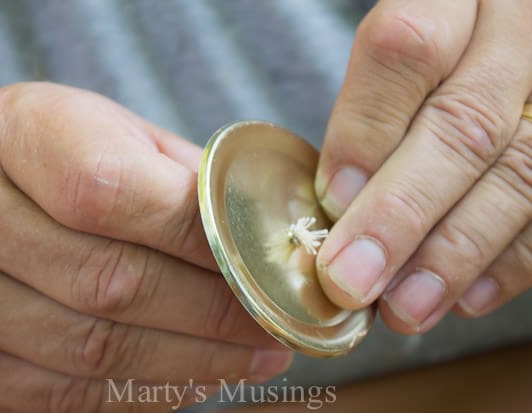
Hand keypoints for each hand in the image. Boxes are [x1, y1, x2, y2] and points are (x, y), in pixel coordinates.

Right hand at [0, 82, 291, 411]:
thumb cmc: (64, 157)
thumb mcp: (122, 136)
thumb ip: (187, 181)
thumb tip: (269, 238)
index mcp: (8, 135)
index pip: (112, 191)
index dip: (202, 236)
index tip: (269, 263)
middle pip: (110, 282)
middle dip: (216, 312)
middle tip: (281, 320)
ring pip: (95, 350)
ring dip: (195, 361)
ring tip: (257, 354)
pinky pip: (69, 394)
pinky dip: (149, 390)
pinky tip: (200, 373)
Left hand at [315, 0, 531, 333]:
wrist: (502, 43)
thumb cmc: (432, 61)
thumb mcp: (402, 53)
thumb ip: (374, 112)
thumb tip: (340, 203)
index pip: (408, 49)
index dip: (367, 130)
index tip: (333, 198)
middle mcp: (520, 30)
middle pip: (464, 124)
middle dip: (402, 213)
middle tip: (351, 280)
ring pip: (521, 173)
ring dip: (454, 252)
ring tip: (403, 306)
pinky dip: (511, 262)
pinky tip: (464, 297)